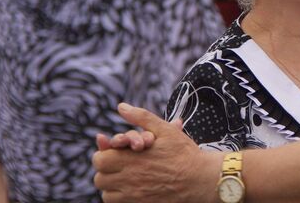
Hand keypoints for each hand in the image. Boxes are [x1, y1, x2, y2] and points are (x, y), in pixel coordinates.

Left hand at [93, 103, 219, 202]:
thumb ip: (140, 117)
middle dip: (106, 170)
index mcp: (131, 158)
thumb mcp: (164, 130)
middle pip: (99, 179)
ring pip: (106, 194)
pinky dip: (120, 197)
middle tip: (119, 165)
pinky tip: (131, 189)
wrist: (201, 179)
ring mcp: (133, 196)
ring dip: (111, 186)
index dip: (104, 154)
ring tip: (125, 177)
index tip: (115, 152)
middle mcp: (128, 179)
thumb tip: (121, 106)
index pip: (99, 159)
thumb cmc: (183, 153)